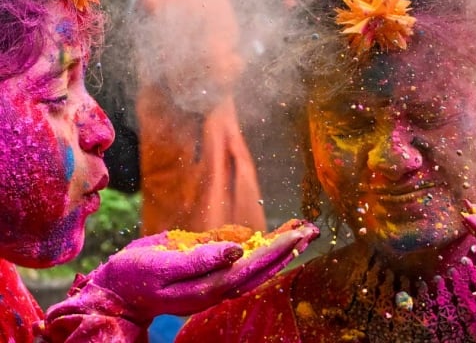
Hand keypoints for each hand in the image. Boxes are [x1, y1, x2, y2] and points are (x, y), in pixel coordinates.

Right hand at [86, 219, 318, 321]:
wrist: (118, 292)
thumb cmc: (135, 274)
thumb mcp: (161, 265)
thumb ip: (200, 259)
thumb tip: (237, 250)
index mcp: (208, 287)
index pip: (251, 267)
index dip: (275, 251)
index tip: (297, 235)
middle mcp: (218, 289)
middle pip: (261, 269)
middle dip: (287, 249)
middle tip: (311, 229)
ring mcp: (217, 284)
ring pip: (257, 268)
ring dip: (281, 251)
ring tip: (303, 232)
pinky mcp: (212, 276)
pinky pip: (244, 263)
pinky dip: (263, 250)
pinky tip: (277, 239)